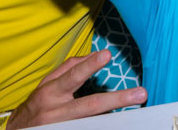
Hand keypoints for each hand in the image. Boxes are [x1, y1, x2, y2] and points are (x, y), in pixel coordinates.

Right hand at [5, 50, 146, 128]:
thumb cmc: (37, 105)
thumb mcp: (47, 84)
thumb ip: (69, 68)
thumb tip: (94, 55)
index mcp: (50, 92)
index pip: (73, 76)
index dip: (89, 65)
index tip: (107, 55)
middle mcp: (56, 111)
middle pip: (90, 105)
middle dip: (116, 99)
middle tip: (140, 94)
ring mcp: (62, 127)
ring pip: (92, 122)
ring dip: (115, 117)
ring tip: (134, 108)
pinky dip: (101, 126)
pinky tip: (118, 123)